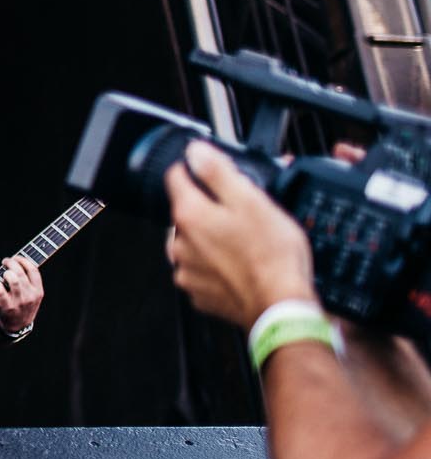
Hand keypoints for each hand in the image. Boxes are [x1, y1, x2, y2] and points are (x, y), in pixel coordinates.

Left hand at [0, 254, 43, 334]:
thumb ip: (29, 281)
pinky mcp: (7, 307)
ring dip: (5, 272)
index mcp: (38, 291)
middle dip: (11, 263)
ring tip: (2, 273)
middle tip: (5, 261)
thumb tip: (19, 261)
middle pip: (20, 272)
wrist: (17, 326)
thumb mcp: (32, 295)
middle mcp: (30, 296)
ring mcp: (19, 302)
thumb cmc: (22, 305)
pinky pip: (0, 291)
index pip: (34, 270)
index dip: (24, 260)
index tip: (16, 257)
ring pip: (12, 279)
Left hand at [165, 140, 316, 330]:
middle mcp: (179, 244)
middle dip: (209, 207)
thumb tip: (195, 151)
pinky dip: (217, 264)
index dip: (196, 169)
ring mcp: (187, 271)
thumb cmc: (272, 257)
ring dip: (212, 237)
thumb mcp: (251, 201)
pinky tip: (241, 264)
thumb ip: (217, 172)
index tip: (213, 172)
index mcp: (189, 216)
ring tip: (245, 242)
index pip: (175, 177)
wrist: (281, 307)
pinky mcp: (199, 292)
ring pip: (194, 241)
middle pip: (186, 211)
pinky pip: (203, 269)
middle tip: (242, 214)